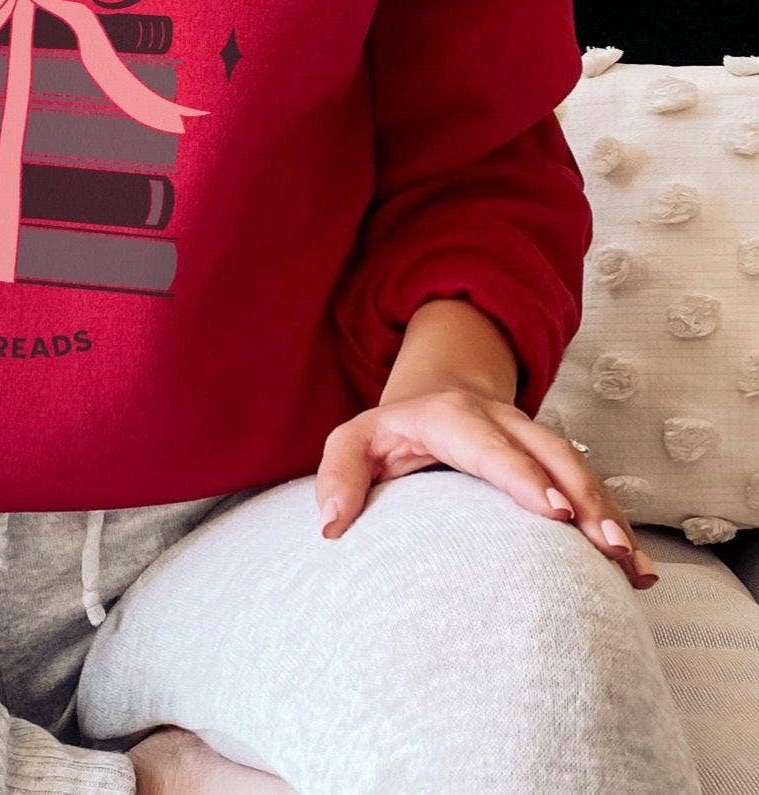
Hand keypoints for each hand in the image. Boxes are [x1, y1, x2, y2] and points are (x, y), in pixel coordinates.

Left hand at [315, 387, 659, 590]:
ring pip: (578, 469)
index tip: (552, 513)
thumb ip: (338, 476)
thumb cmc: (390, 433)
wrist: (436, 396)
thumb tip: (330, 525)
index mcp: (451, 419)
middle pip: (549, 453)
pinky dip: (615, 524)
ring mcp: (532, 439)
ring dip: (608, 514)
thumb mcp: (353, 442)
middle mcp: (500, 423)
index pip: (489, 446)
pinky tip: (636, 570)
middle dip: (582, 498)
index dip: (522, 476)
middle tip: (606, 546)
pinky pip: (590, 490)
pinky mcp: (552, 461)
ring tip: (630, 564)